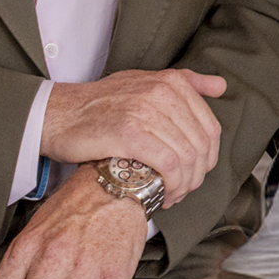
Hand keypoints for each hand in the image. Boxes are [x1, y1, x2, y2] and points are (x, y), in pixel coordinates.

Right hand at [39, 68, 227, 206]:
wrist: (58, 114)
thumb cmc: (101, 104)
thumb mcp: (143, 82)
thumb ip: (185, 82)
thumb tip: (220, 86)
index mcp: (171, 82)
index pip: (210, 128)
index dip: (208, 158)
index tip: (194, 174)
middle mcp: (162, 93)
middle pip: (201, 146)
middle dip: (196, 176)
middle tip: (181, 191)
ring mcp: (145, 112)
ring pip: (187, 158)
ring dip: (182, 186)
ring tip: (169, 196)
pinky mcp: (129, 133)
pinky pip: (168, 165)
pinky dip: (170, 186)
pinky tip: (160, 195)